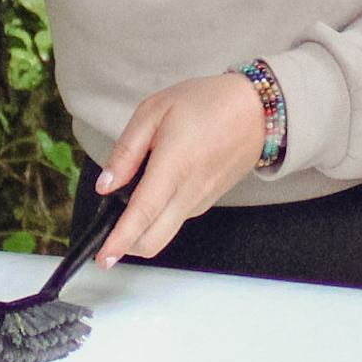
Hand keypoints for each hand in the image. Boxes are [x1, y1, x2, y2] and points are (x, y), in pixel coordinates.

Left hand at [95, 72, 269, 263]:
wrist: (257, 111)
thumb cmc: (207, 103)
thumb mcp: (155, 110)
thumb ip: (127, 150)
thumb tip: (106, 185)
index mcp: (174, 166)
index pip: (143, 213)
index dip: (120, 239)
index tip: (103, 258)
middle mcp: (188, 192)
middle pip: (153, 241)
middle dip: (126, 246)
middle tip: (106, 236)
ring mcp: (200, 201)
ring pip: (164, 234)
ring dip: (141, 231)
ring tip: (129, 201)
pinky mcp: (206, 202)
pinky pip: (176, 219)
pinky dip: (158, 218)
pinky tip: (154, 191)